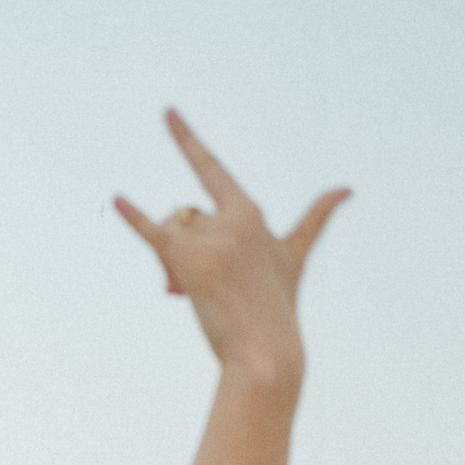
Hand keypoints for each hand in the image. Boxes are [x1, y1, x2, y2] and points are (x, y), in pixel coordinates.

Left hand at [115, 109, 349, 374]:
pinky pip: (154, 233)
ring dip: (170, 264)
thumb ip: (316, 219)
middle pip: (182, 218)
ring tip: (188, 295)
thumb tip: (347, 187)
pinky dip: (134, 217)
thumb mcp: (295, 256)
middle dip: (180, 248)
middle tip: (190, 289)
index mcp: (252, 213)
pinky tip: (117, 198)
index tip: (167, 112)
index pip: (212, 169)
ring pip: (171, 234)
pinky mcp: (192, 260)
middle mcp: (234, 218)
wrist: (266, 351)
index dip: (186, 141)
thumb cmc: (277, 307)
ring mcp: (214, 238)